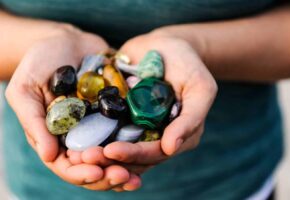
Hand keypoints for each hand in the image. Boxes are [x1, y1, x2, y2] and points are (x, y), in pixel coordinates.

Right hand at [5, 25, 139, 189]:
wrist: (69, 40)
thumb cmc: (41, 62)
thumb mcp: (27, 89)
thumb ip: (34, 121)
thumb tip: (49, 156)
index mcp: (57, 137)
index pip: (67, 166)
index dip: (80, 173)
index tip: (96, 171)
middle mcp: (81, 136)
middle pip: (95, 166)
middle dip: (108, 175)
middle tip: (123, 177)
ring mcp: (102, 125)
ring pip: (115, 155)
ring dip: (127, 167)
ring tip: (138, 175)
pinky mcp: (120, 112)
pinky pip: (131, 132)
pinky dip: (140, 144)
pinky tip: (153, 150)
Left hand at [74, 30, 217, 186]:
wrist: (166, 45)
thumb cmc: (188, 64)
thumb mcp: (199, 87)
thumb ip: (191, 118)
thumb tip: (171, 148)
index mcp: (178, 135)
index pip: (156, 153)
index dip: (135, 155)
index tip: (111, 151)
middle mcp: (158, 136)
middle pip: (134, 156)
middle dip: (110, 159)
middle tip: (86, 156)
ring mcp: (139, 128)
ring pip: (119, 148)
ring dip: (98, 153)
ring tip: (76, 152)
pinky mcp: (123, 116)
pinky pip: (107, 130)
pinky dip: (92, 136)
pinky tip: (74, 139)